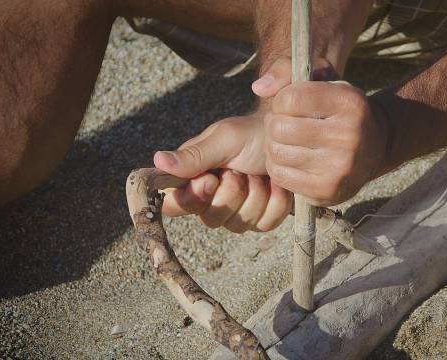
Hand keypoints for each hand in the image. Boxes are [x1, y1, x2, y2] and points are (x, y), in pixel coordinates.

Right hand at [152, 57, 295, 231]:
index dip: (192, 198)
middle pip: (211, 219)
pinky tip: (275, 184)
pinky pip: (265, 223)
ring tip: (258, 172)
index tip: (210, 179)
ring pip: (240, 224)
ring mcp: (236, 213)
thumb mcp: (223, 139)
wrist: (288, 137)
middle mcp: (210, 200)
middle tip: (240, 168)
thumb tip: (157, 160)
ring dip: (256, 193)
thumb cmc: (251, 134)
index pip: (174, 205)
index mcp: (192, 178)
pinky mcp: (260, 219)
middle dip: (232, 191)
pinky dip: (275, 201)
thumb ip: (193, 156)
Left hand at [264, 81, 386, 206]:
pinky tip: (290, 159)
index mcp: (349, 102)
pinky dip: (277, 166)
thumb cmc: (339, 108)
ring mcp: (339, 167)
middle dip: (275, 123)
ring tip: (285, 141)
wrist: (375, 146)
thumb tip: (259, 88)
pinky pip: (280, 176)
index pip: (291, 99)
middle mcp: (349, 135)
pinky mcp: (327, 190)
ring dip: (273, 145)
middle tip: (284, 124)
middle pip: (280, 128)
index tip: (290, 104)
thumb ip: (287, 71)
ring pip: (277, 153)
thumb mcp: (323, 79)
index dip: (281, 100)